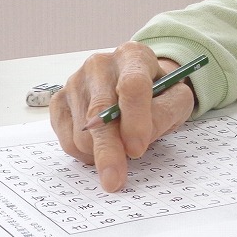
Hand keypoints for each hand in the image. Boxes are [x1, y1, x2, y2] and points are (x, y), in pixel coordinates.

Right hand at [50, 42, 195, 191]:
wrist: (136, 87)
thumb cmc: (158, 94)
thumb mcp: (176, 100)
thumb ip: (165, 114)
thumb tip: (135, 142)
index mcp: (132, 56)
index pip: (132, 85)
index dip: (135, 119)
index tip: (138, 149)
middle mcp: (99, 64)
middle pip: (100, 111)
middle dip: (109, 150)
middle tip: (115, 180)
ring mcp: (75, 82)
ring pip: (83, 131)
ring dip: (102, 153)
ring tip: (121, 148)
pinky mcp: (59, 102)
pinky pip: (67, 139)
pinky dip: (86, 154)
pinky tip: (102, 145)